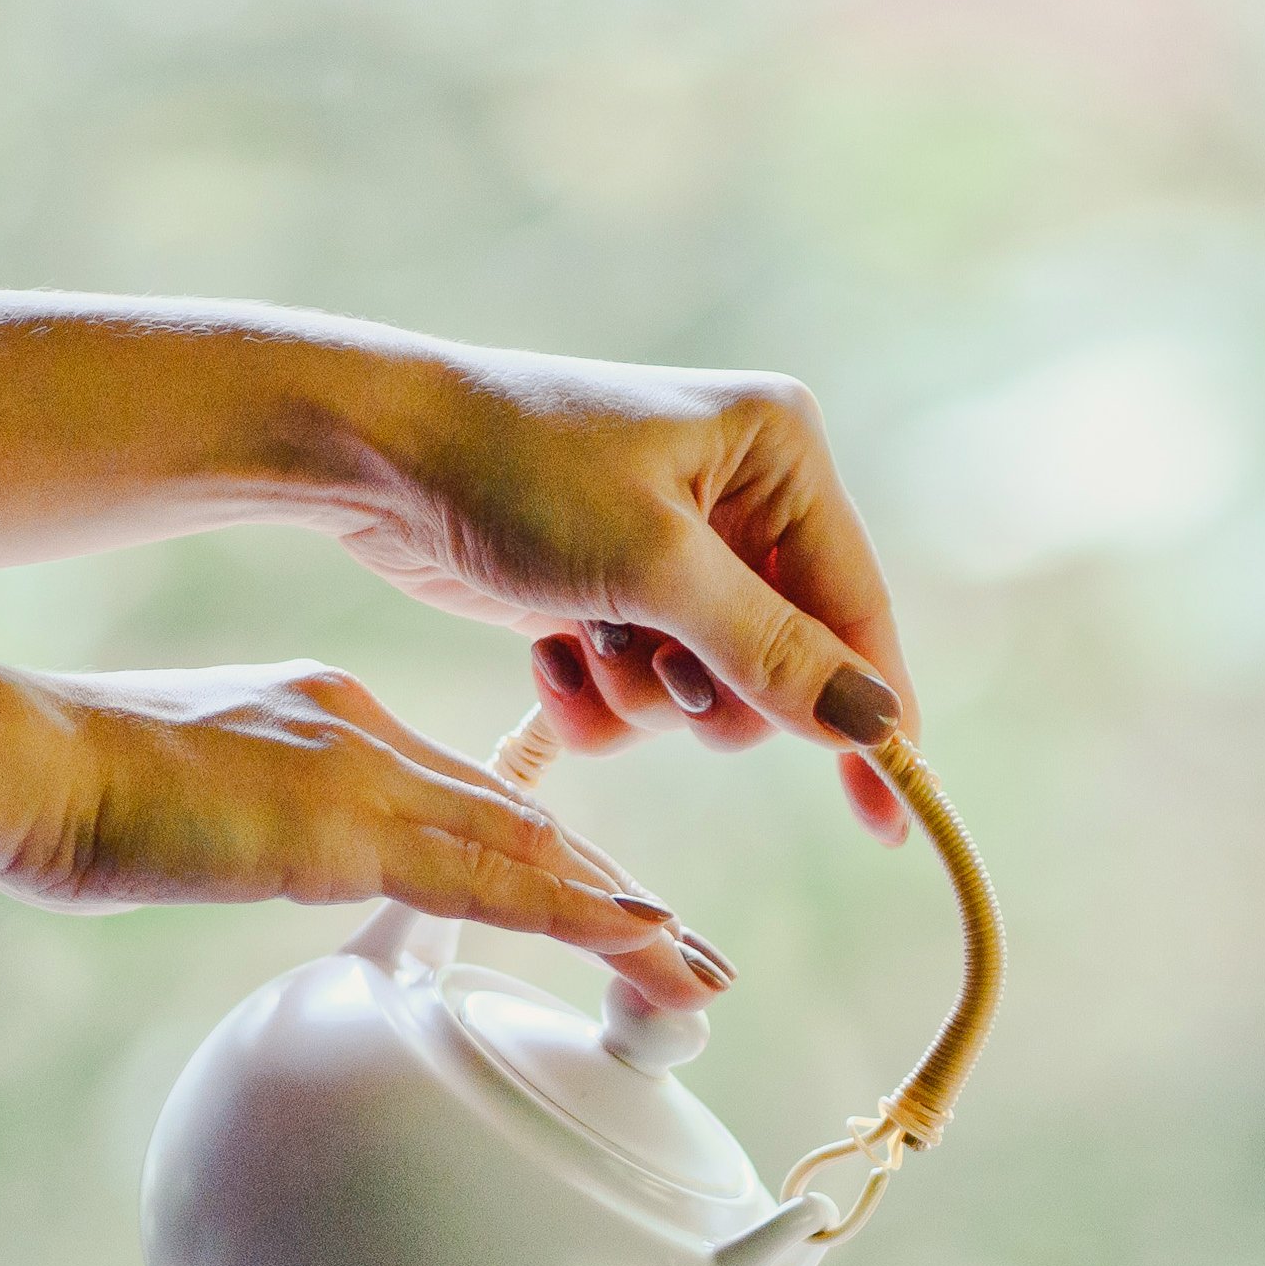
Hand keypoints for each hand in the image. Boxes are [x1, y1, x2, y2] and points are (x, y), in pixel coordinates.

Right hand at [0, 661, 727, 1005]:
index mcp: (332, 718)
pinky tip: (640, 942)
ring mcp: (364, 779)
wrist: (21, 756)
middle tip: (685, 944)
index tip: (600, 889)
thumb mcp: (182, 798)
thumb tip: (266, 851)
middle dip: (606, 886)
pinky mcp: (346, 832)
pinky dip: (576, 915)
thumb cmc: (64, 784)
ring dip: (624, 915)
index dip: (541, 845)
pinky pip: (489, 883)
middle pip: (518, 819)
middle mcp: (368, 735)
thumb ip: (247, 822)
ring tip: (696, 971)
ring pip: (529, 851)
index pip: (462, 789)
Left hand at [327, 348, 920, 841]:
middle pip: (784, 666)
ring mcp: (678, 545)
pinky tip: (545, 650)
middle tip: (646, 661)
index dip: (870, 714)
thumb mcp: (653, 569)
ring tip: (576, 636)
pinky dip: (596, 692)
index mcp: (781, 451)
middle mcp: (743, 493)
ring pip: (706, 691)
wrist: (372, 455)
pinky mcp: (616, 588)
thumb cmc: (513, 474)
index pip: (856, 609)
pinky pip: (643, 689)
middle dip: (705, 689)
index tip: (892, 814)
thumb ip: (771, 652)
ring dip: (637, 692)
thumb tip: (876, 721)